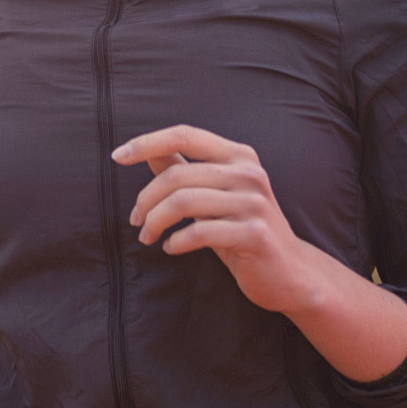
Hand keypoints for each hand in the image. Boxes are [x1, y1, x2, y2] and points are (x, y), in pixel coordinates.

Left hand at [115, 124, 322, 315]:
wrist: (289, 272)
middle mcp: (249, 173)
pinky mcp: (254, 234)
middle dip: (145, 200)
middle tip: (136, 221)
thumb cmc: (244, 230)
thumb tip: (148, 150)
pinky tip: (172, 248)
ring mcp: (254, 203)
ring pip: (184, 202)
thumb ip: (185, 170)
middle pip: (177, 175)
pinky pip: (199, 233)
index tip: (117, 156)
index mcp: (239, 156)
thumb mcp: (215, 195)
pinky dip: (176, 242)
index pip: (186, 135)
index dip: (147, 142)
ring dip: (155, 222)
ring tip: (149, 236)